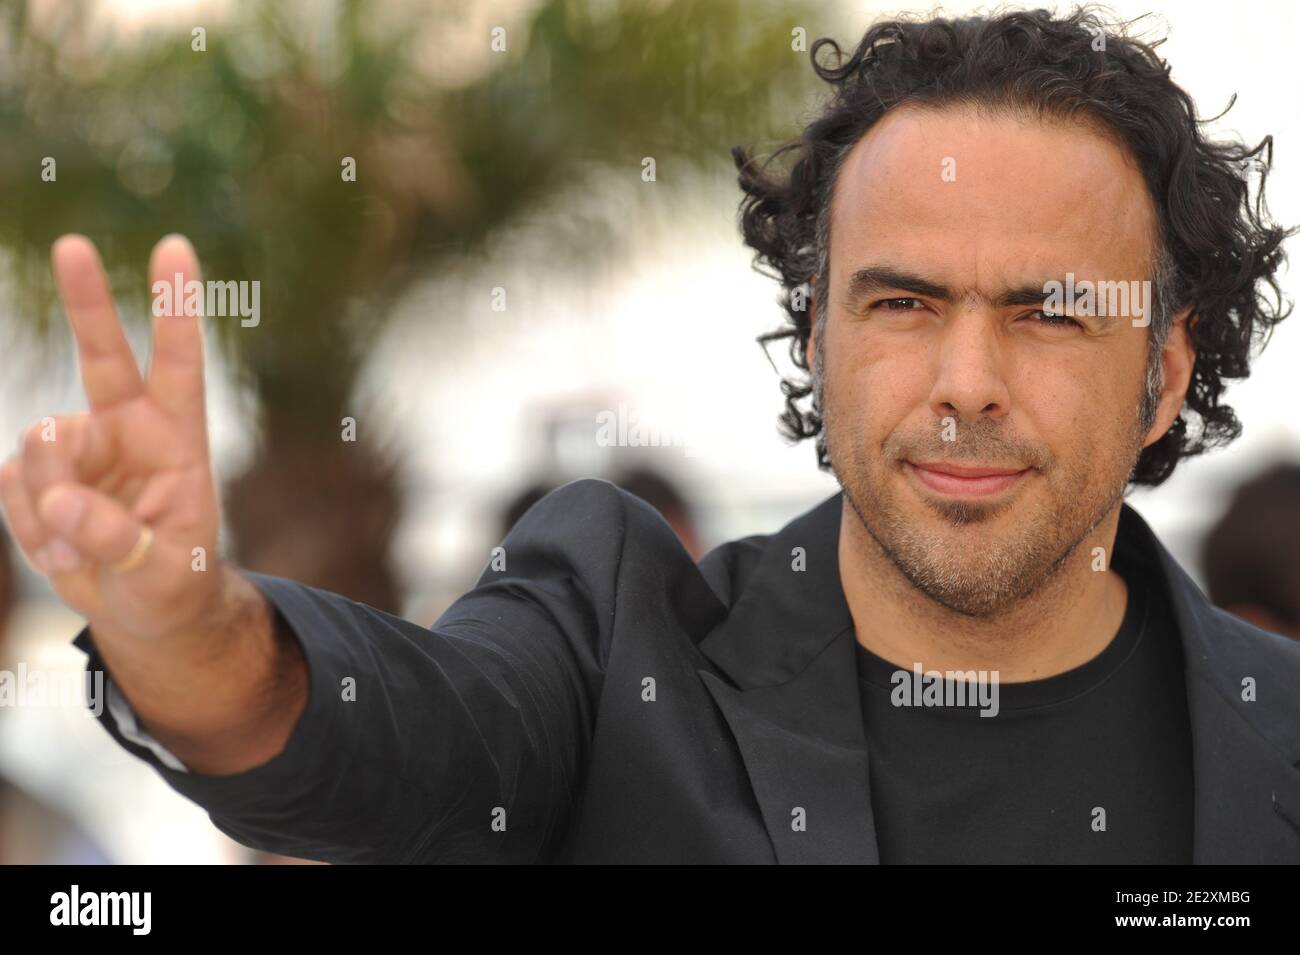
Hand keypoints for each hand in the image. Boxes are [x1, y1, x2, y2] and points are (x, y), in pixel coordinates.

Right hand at [0, 234, 224, 641]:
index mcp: (177, 440)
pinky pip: (15, 487)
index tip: (174, 249)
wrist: (139, 610)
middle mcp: (126, 430)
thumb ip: (122, 541)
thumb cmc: (171, 583)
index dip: (175, 310)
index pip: (180, 367)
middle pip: (103, 357)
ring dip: (51, 507)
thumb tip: (63, 502)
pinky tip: (61, 553)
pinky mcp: (39, 475)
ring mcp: (79, 449)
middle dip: (88, 301)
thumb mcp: (164, 573)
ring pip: (41, 448)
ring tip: (81, 554)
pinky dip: (31, 529)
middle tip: (73, 244)